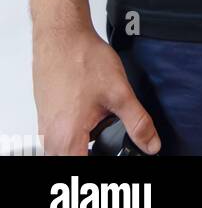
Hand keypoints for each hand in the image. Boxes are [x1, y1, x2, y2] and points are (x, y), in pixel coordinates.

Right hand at [33, 24, 161, 155]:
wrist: (61, 35)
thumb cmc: (82, 58)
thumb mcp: (119, 92)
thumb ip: (138, 122)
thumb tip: (151, 145)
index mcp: (68, 139)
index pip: (82, 171)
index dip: (103, 167)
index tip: (116, 157)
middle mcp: (50, 139)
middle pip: (71, 163)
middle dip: (94, 156)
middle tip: (110, 144)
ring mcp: (45, 129)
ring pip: (63, 153)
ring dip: (83, 149)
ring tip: (101, 131)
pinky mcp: (45, 119)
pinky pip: (58, 140)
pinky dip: (75, 138)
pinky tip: (90, 119)